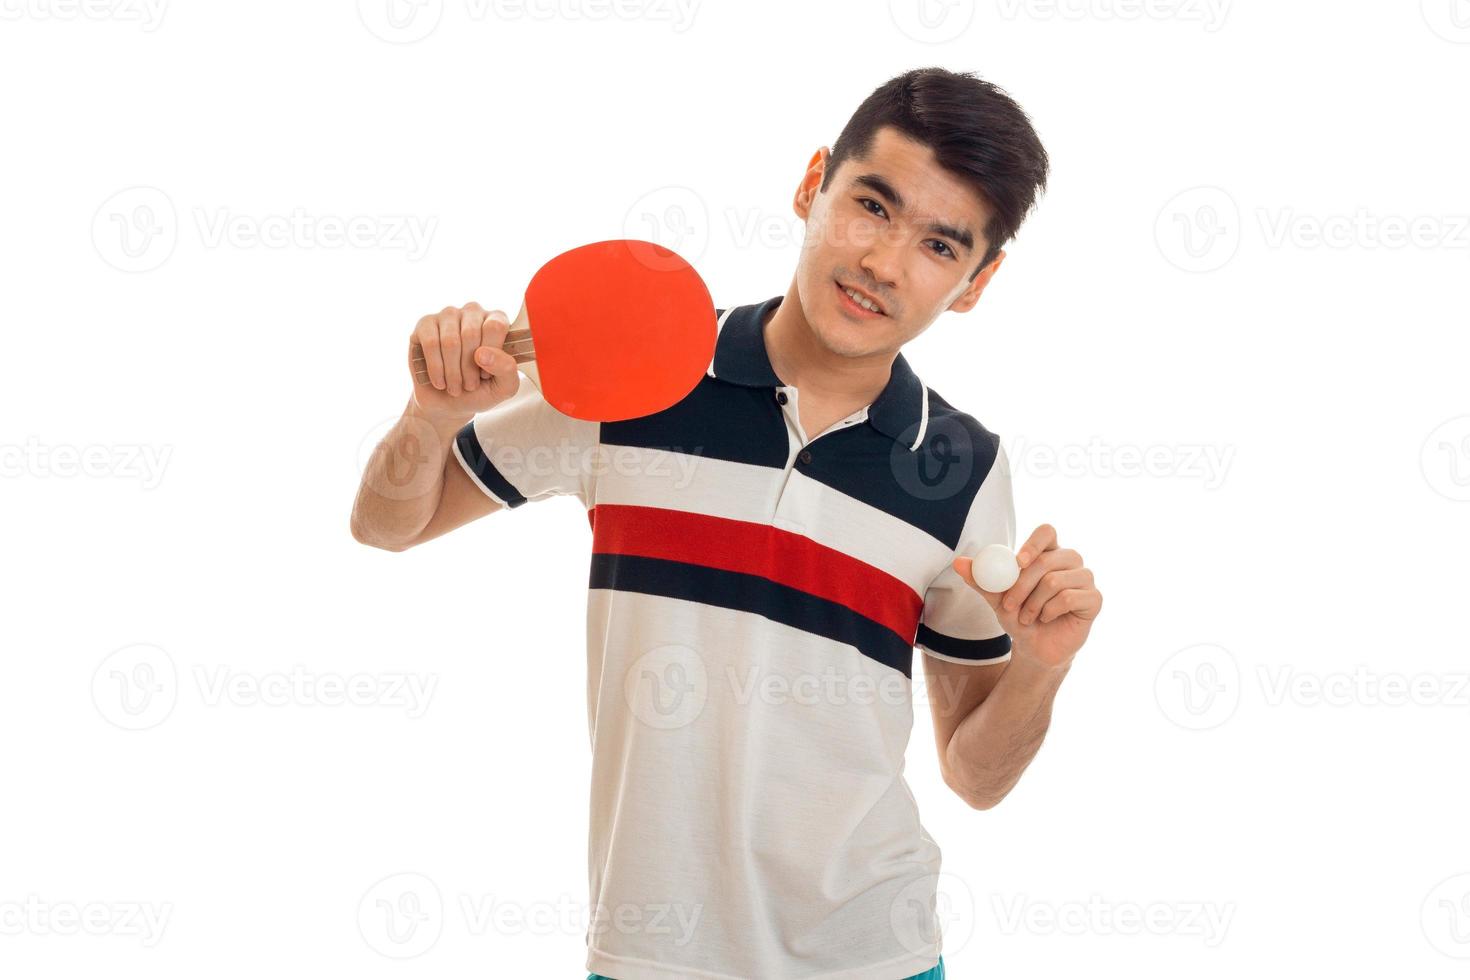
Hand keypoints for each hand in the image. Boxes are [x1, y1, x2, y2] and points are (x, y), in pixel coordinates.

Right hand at [409, 302, 520, 421]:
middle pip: (470, 334)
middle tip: (469, 386)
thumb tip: (482, 353)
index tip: (486, 375)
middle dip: (469, 368)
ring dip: (452, 372)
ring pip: (450, 341)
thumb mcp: (504, 387)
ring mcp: (448, 315)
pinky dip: (436, 368)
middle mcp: (473, 312)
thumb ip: (507, 369)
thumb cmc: (480, 390)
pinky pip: (431, 343)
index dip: (491, 356)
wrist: (448, 402)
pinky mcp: (425, 324)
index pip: (495, 326)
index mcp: (497, 320)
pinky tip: (440, 381)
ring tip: (455, 387)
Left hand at [953, 524, 1101, 668]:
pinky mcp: (1094, 598)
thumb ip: (980, 579)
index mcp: (1048, 552)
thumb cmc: (1018, 616)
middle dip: (1021, 585)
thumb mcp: (995, 598)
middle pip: (1047, 560)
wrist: (1034, 647)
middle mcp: (1070, 561)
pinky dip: (1050, 612)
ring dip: (1033, 603)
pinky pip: (1069, 598)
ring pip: (1056, 581)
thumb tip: (959, 562)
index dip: (1033, 544)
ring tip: (1026, 616)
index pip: (1047, 532)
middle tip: (1008, 606)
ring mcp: (1085, 578)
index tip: (1017, 562)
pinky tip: (1046, 619)